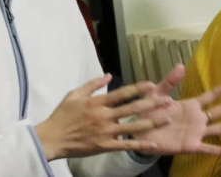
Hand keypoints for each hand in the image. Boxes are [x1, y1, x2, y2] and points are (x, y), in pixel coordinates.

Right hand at [35, 73, 173, 160]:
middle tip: (168, 101)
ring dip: (152, 122)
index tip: (152, 85)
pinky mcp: (106, 146)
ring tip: (167, 119)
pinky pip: (126, 145)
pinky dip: (141, 145)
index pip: (122, 93)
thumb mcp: (73, 94)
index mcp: (97, 102)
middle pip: (132, 108)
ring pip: (133, 126)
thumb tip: (108, 75)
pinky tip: (154, 144)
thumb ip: (92, 85)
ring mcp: (106, 132)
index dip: (138, 88)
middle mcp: (104, 116)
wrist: (53, 138)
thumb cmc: (62, 115)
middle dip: (152, 104)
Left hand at [134, 65, 220, 155]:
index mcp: (190, 105)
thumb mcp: (156, 93)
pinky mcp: (190, 145)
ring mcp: (195, 132)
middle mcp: (197, 118)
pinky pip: (208, 148)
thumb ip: (169, 81)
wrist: (138, 131)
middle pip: (220, 110)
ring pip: (220, 129)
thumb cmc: (148, 112)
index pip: (210, 95)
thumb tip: (181, 65)